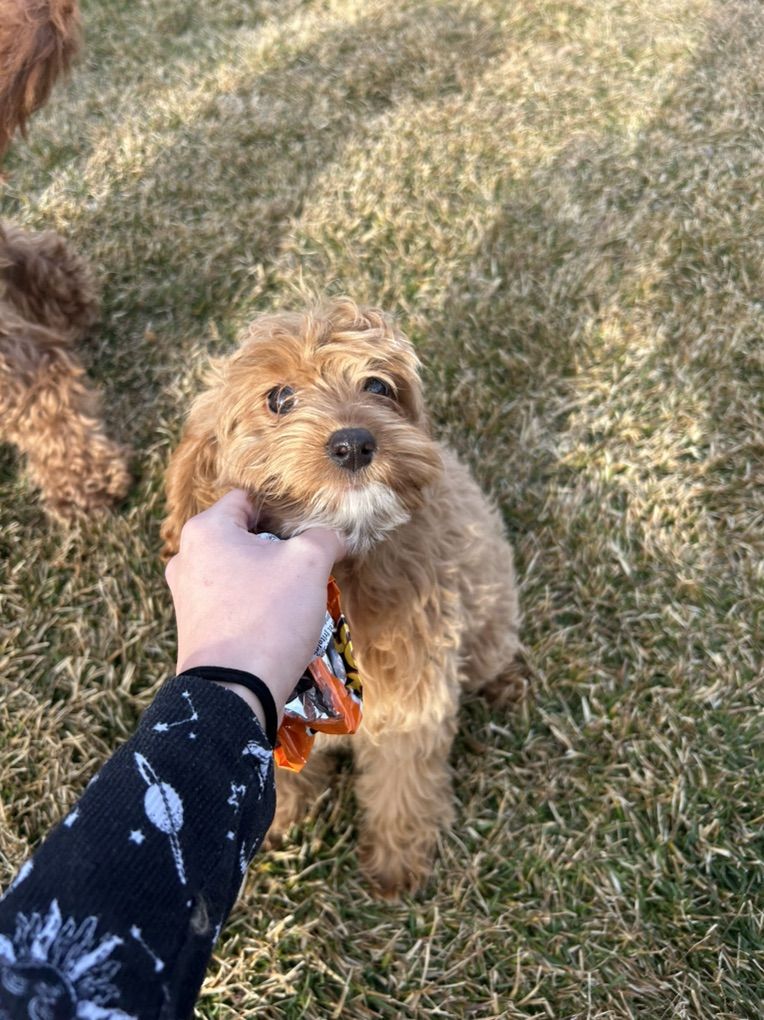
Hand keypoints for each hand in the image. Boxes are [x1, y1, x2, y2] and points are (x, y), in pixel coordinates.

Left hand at [165, 490, 345, 720]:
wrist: (235, 691)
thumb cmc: (268, 616)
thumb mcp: (309, 564)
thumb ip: (324, 537)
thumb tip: (336, 536)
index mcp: (205, 530)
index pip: (249, 498)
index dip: (284, 508)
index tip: (309, 527)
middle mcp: (186, 557)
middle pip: (243, 534)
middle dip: (278, 545)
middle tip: (308, 561)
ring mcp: (186, 594)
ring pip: (238, 568)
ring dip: (268, 575)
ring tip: (297, 593)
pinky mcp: (194, 625)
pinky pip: (229, 598)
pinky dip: (253, 601)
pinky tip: (278, 618)